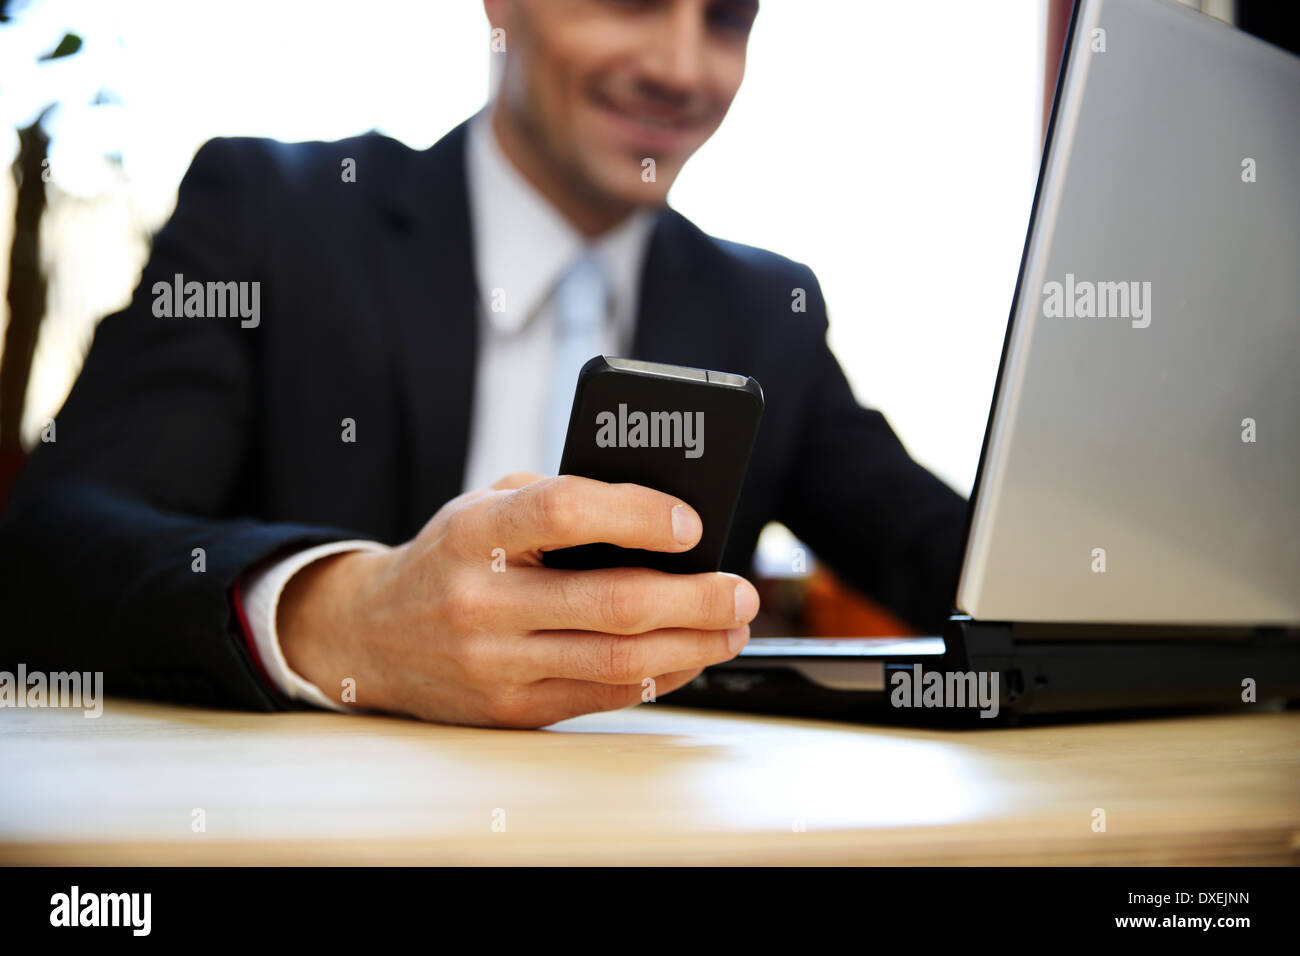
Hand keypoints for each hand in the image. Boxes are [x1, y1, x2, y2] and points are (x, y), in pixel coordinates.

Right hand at [277, 472, 758, 726]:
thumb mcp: (484, 506)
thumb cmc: (449, 558)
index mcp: (474, 533)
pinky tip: (689, 656)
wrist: (370, 636)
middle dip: (695, 598)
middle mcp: (480, 602)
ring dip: (692, 645)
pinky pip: (603, 695)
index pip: (565, 513)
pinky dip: (659, 676)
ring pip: (617, 660)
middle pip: (611, 602)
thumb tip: (660, 518)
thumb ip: (557, 500)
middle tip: (742, 590)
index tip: (691, 522)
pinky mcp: (511, 709)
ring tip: (731, 626)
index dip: (636, 514)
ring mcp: (494, 665)